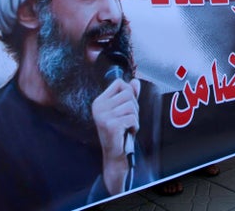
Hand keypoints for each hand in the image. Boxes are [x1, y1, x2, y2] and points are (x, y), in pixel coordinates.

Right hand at [92, 78, 140, 194]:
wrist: (115, 154)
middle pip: (128, 93)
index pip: (119, 82)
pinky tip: (128, 132)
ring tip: (127, 126)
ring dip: (135, 117)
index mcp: (99, 101)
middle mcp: (99, 107)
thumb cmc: (120, 132)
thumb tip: (135, 81)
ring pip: (131, 106)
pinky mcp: (111, 125)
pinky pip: (132, 118)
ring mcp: (103, 116)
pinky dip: (135, 125)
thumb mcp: (123, 110)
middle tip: (128, 119)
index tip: (126, 106)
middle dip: (134, 106)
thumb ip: (129, 95)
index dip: (129, 92)